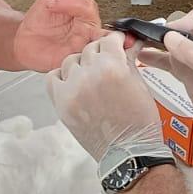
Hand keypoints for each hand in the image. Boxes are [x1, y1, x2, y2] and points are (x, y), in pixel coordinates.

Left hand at [11, 0, 104, 71]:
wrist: (21, 40)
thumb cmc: (40, 20)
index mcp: (86, 17)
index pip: (88, 8)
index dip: (70, 3)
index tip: (51, 2)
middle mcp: (87, 34)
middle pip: (100, 31)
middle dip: (91, 30)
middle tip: (76, 26)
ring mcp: (80, 50)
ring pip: (95, 50)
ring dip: (90, 48)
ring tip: (72, 41)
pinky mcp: (71, 63)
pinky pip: (82, 65)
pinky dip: (80, 62)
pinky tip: (72, 58)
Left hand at [48, 34, 169, 180]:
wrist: (128, 153)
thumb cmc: (139, 123)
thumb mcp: (139, 85)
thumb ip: (128, 59)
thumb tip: (127, 43)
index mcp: (112, 67)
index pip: (108, 40)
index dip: (115, 41)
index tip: (116, 44)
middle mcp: (90, 75)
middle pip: (90, 49)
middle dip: (100, 54)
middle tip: (107, 64)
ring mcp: (73, 89)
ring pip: (71, 61)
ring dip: (81, 65)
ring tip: (91, 77)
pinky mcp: (61, 103)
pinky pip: (53, 77)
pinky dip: (61, 77)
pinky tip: (73, 83)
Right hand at [139, 4, 192, 161]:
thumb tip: (169, 36)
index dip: (188, 19)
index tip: (172, 34)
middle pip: (188, 29)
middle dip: (170, 31)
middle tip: (151, 37)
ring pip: (177, 47)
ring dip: (159, 44)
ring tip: (139, 41)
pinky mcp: (191, 78)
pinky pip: (173, 64)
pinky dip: (158, 60)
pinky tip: (143, 56)